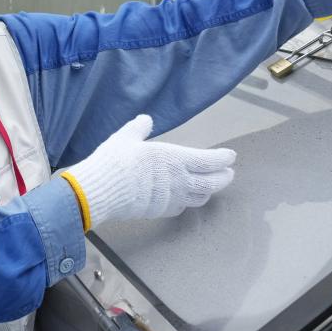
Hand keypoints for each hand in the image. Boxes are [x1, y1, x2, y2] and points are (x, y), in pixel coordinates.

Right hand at [62, 115, 235, 228]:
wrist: (101, 191)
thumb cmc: (115, 161)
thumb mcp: (126, 137)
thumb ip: (139, 128)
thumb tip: (145, 120)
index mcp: (174, 159)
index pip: (208, 161)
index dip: (223, 159)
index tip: (230, 157)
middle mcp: (178, 181)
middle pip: (211, 183)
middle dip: (224, 178)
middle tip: (229, 174)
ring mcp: (170, 199)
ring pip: (199, 199)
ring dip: (208, 192)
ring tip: (210, 187)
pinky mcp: (159, 211)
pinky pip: (180, 208)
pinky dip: (187, 203)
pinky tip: (184, 200)